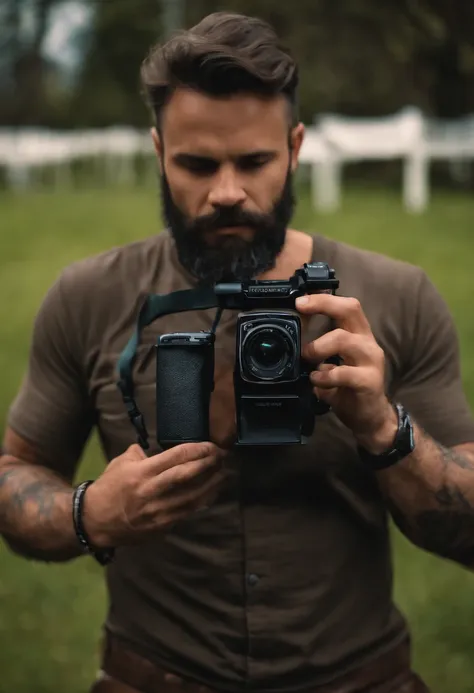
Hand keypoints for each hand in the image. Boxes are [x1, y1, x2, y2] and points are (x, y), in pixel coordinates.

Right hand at [82, 442, 226, 547]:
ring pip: (193, 496)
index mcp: (142, 472)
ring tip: (224, 472)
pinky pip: (188, 511)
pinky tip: (213, 492)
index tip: (211, 445)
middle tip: (222, 455)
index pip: (176, 456)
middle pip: (188, 475)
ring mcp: (158, 510)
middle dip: (209, 463)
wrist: (95, 521)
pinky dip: (203, 501)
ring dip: (212, 483)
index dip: (198, 449)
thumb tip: (157, 448)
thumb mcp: (121, 462)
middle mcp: (152, 491)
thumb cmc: (109, 487)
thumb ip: (140, 452)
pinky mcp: (162, 525)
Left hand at [296, 294, 397, 452]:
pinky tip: (316, 380)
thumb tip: (291, 341)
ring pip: (344, 339)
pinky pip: (344, 373)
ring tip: (306, 357)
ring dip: (318, 346)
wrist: (370, 418)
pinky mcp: (369, 381)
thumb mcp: (332, 364)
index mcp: (358, 335)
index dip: (323, 298)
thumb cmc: (349, 388)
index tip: (300, 300)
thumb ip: (319, 351)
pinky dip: (325, 376)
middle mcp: (367, 342)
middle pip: (350, 310)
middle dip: (322, 305)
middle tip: (300, 310)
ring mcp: (371, 361)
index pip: (346, 305)